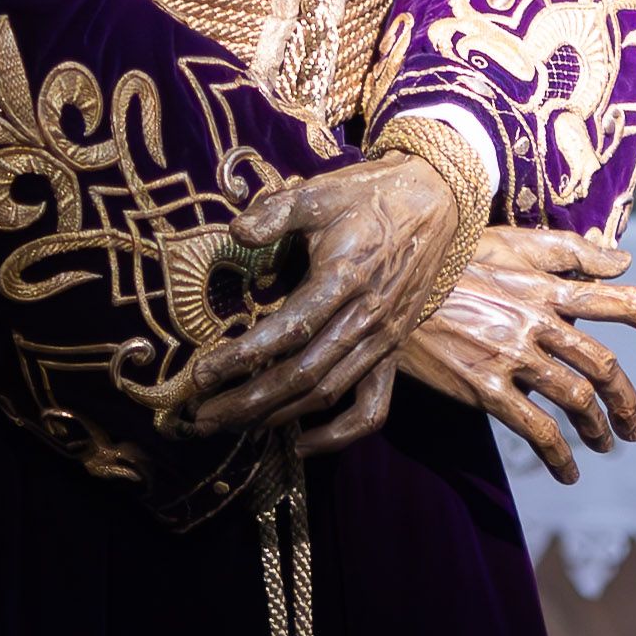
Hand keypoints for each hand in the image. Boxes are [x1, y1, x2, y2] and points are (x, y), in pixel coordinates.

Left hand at [167, 148, 469, 446]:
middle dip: (247, 401)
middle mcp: (365, 318)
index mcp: (344, 278)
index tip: (200, 373)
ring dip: (277, 416)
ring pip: (327, 394)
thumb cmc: (369, 196)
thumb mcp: (319, 193)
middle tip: (202, 416)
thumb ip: (275, 213)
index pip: (287, 330)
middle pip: (302, 375)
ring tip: (233, 425)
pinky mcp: (394, 352)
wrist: (435, 202)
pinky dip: (339, 435)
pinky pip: (372, 408)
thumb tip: (236, 231)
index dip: (242, 357)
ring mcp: (383, 340)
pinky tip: (301, 442)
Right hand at [401, 228, 635, 480]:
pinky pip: (536, 429)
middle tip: (635, 428)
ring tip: (605, 447)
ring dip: (600, 429)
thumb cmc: (450, 258)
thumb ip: (570, 250)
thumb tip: (626, 257)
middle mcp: (538, 318)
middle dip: (628, 401)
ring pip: (578, 398)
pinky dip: (561, 454)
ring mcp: (512, 353)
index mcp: (549, 285)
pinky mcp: (483, 384)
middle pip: (606, 365)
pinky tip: (568, 470)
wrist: (387, 282)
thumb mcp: (511, 242)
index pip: (626, 302)